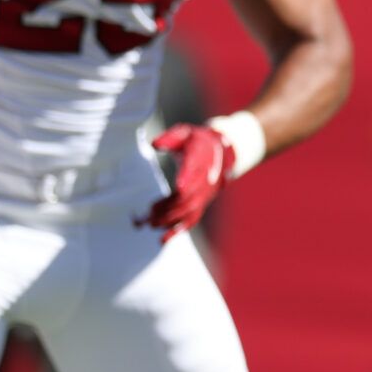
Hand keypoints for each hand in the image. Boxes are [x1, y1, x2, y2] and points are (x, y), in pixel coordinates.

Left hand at [139, 123, 232, 241]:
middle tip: (150, 212)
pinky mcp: (202, 202)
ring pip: (190, 209)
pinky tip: (163, 238)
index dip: (189, 176)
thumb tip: (155, 145)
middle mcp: (206, 177)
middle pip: (190, 194)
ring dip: (170, 218)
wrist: (221, 152)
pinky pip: (192, 218)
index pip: (195, 167)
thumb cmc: (196, 141)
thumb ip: (170, 138)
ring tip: (150, 222)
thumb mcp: (185, 133)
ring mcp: (205, 193)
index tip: (180, 187)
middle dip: (170, 206)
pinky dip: (179, 229)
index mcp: (201, 156)